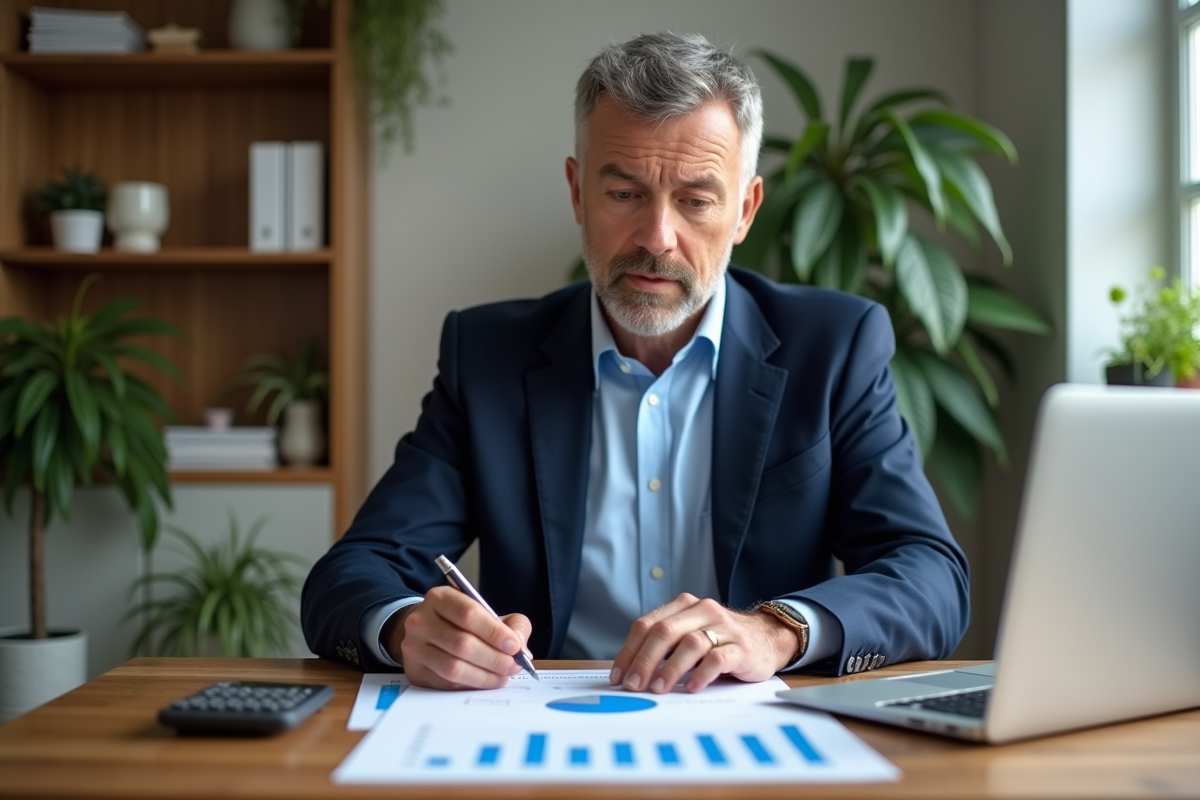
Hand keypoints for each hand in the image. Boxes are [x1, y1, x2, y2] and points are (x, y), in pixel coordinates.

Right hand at [382, 586, 532, 689]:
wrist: (424, 630)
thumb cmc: (459, 621)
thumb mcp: (485, 612)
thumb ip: (511, 624)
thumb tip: (522, 649)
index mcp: (440, 598)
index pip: (468, 614)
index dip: (495, 632)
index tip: (514, 645)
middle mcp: (422, 621)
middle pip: (462, 644)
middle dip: (494, 658)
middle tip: (513, 666)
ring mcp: (415, 647)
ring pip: (453, 668)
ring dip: (484, 676)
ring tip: (502, 677)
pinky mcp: (415, 670)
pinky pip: (446, 683)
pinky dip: (470, 685)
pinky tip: (484, 681)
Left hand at [609, 593, 799, 693]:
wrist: (768, 638)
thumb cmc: (720, 641)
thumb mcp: (690, 635)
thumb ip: (665, 647)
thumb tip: (631, 673)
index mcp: (683, 606)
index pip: (647, 624)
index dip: (629, 651)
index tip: (619, 675)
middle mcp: (702, 611)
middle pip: (665, 632)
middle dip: (644, 660)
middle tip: (634, 684)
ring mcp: (723, 628)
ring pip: (690, 644)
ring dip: (670, 669)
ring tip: (658, 688)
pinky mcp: (742, 647)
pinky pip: (718, 658)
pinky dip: (702, 673)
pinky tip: (692, 687)